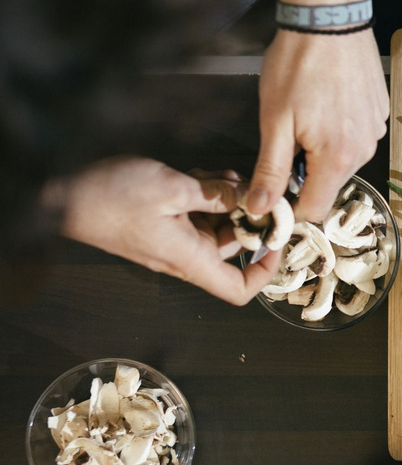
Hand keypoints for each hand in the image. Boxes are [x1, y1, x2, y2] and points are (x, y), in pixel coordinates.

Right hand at [56, 157, 280, 304]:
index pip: (238, 290)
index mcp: (189, 258)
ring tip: (228, 176)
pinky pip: (195, 213)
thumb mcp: (171, 189)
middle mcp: (184, 254)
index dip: (265, 272)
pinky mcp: (161, 221)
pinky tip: (207, 174)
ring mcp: (172, 238)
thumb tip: (247, 199)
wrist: (60, 193)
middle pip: (233, 247)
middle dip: (249, 218)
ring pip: (216, 224)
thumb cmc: (110, 197)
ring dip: (228, 200)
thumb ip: (215, 195)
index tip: (277, 242)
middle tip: (258, 189)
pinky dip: (207, 195)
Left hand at [252, 29, 387, 221]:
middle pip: (329, 184)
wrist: (330, 18)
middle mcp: (364, 150)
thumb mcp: (275, 120)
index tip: (271, 190)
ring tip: (307, 114)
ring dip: (322, 151)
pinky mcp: (379, 113)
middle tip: (285, 139)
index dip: (289, 207)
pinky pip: (356, 137)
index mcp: (336, 158)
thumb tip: (259, 209)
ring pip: (343, 161)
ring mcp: (375, 130)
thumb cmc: (298, 64)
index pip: (315, 210)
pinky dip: (339, 131)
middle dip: (305, 174)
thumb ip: (270, 170)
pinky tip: (326, 103)